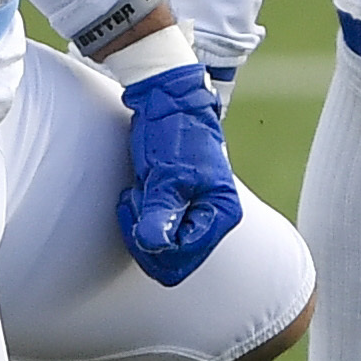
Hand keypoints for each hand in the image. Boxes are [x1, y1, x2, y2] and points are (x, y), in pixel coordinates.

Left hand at [112, 61, 240, 286]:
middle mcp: (214, 218)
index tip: (141, 211)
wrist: (168, 100)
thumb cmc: (174, 131)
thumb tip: (155, 245)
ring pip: (162, 248)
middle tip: (139, 201)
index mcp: (221, 213)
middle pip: (173, 260)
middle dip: (148, 235)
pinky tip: (140, 190)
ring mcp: (197, 213)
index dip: (154, 242)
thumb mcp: (164, 173)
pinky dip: (143, 215)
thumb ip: (160, 213)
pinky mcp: (181, 206)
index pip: (182, 258)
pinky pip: (158, 231)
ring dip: (143, 223)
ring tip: (140, 191)